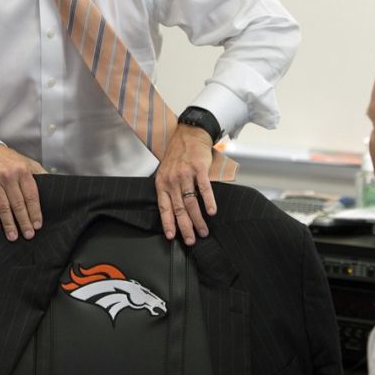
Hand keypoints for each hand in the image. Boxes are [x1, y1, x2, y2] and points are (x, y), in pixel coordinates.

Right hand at [0, 144, 45, 241]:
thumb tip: (53, 186)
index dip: (35, 212)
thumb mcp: (27, 162)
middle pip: (18, 203)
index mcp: (22, 170)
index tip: (37, 225)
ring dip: (8, 223)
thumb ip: (39, 174)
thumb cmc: (8, 159)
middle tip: (28, 235)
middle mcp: (8, 175)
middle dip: (24, 221)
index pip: (31, 195)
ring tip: (13, 236)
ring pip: (2, 206)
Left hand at [155, 124, 218, 245]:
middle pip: (179, 208)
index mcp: (162, 183)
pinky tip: (212, 212)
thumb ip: (169, 190)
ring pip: (191, 202)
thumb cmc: (177, 156)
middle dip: (185, 227)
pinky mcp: (199, 169)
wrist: (189, 135)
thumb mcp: (166, 172)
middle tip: (192, 240)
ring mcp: (185, 174)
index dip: (168, 223)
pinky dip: (208, 201)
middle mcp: (172, 180)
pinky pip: (204, 188)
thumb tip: (173, 212)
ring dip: (198, 219)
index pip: (164, 207)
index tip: (172, 236)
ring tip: (204, 231)